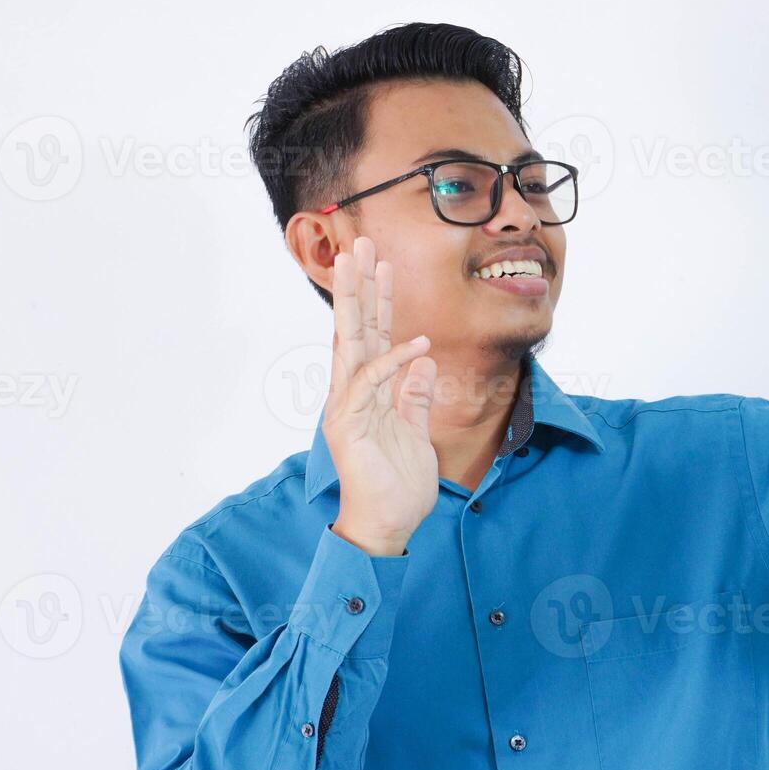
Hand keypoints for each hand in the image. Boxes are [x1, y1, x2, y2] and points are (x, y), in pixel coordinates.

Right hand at [325, 237, 438, 555]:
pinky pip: (371, 383)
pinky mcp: (348, 426)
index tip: (381, 263)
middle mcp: (351, 394)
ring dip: (358, 301)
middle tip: (357, 242)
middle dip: (356, 285)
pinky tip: (417, 342)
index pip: (371, 336)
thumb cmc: (398, 486)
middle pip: (352, 329)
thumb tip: (422, 360)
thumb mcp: (415, 432)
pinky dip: (394, 361)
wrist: (387, 527)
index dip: (376, 300)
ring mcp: (346, 407)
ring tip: (364, 262)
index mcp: (367, 393)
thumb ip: (414, 397)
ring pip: (350, 343)